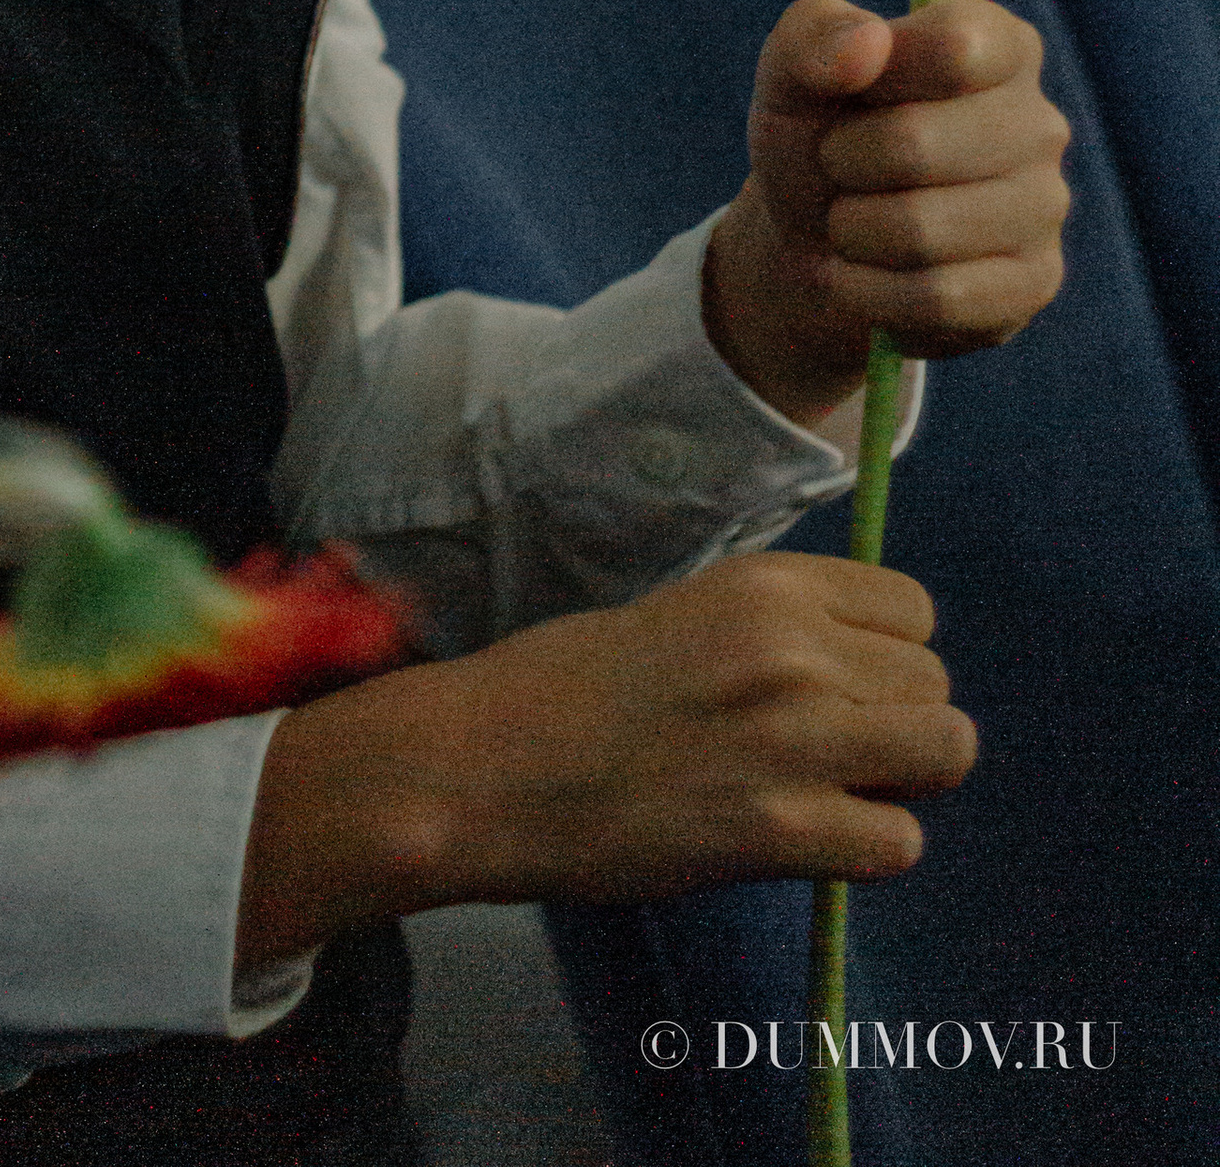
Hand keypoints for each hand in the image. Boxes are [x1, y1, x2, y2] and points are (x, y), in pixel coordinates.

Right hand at [239, 548, 971, 961]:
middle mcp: (793, 647)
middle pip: (934, 684)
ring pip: (945, 752)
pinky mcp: (781, 830)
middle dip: (897, 723)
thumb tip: (865, 670)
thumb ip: (779, 631)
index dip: (887, 656)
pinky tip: (804, 844)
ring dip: (900, 784)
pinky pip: (901, 843)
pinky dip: (864, 852)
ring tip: (830, 795)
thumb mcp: (687, 614)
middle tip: (827, 754)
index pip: (914, 609)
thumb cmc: (572, 688)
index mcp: (766, 584)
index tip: (842, 687)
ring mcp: (792, 737)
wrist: (489, 767)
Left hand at [704, 0, 1071, 426]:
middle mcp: (1040, 122)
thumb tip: (870, 43)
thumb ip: (813, 36)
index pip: (955, 47)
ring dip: (850, 231)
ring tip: (847, 221)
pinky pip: (936, 298)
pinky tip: (860, 274)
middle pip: (917, 146)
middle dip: (842, 162)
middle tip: (835, 166)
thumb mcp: (791, 70)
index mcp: (999, 44)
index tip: (852, 90)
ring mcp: (1046, 207)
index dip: (875, 79)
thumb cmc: (817, 132)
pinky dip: (868, 290)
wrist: (817, 239)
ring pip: (921, 231)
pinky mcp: (1034, 283)